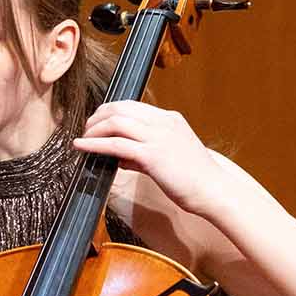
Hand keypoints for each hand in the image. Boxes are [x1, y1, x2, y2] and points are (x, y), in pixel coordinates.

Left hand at [70, 100, 229, 217]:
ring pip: (115, 122)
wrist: (214, 191)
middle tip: (86, 129)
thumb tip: (119, 156)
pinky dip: (94, 144)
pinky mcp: (152, 155)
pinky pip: (116, 144)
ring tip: (82, 139)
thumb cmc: (194, 179)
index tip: (97, 122)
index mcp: (169, 119)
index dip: (109, 111)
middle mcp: (163, 123)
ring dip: (93, 129)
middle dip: (98, 117)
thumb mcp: (169, 157)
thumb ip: (143, 154)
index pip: (131, 105)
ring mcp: (158, 137)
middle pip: (120, 108)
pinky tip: (82, 147)